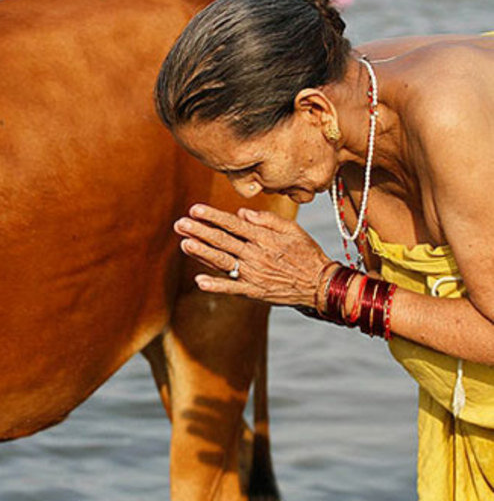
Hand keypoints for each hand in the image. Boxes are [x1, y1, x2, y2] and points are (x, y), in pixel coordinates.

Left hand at [173, 204, 331, 307]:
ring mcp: (253, 274)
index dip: (212, 216)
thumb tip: (242, 213)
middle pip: (222, 240)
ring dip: (201, 252)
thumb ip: (266, 219)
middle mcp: (256, 254)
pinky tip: (199, 280)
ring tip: (184, 243)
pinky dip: (215, 285)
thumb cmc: (306, 253)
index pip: (232, 224)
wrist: (320, 284)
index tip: (194, 209)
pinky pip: (231, 288)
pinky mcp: (254, 291)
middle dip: (199, 231)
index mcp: (264, 238)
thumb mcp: (292, 229)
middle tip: (179, 224)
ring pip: (222, 261)